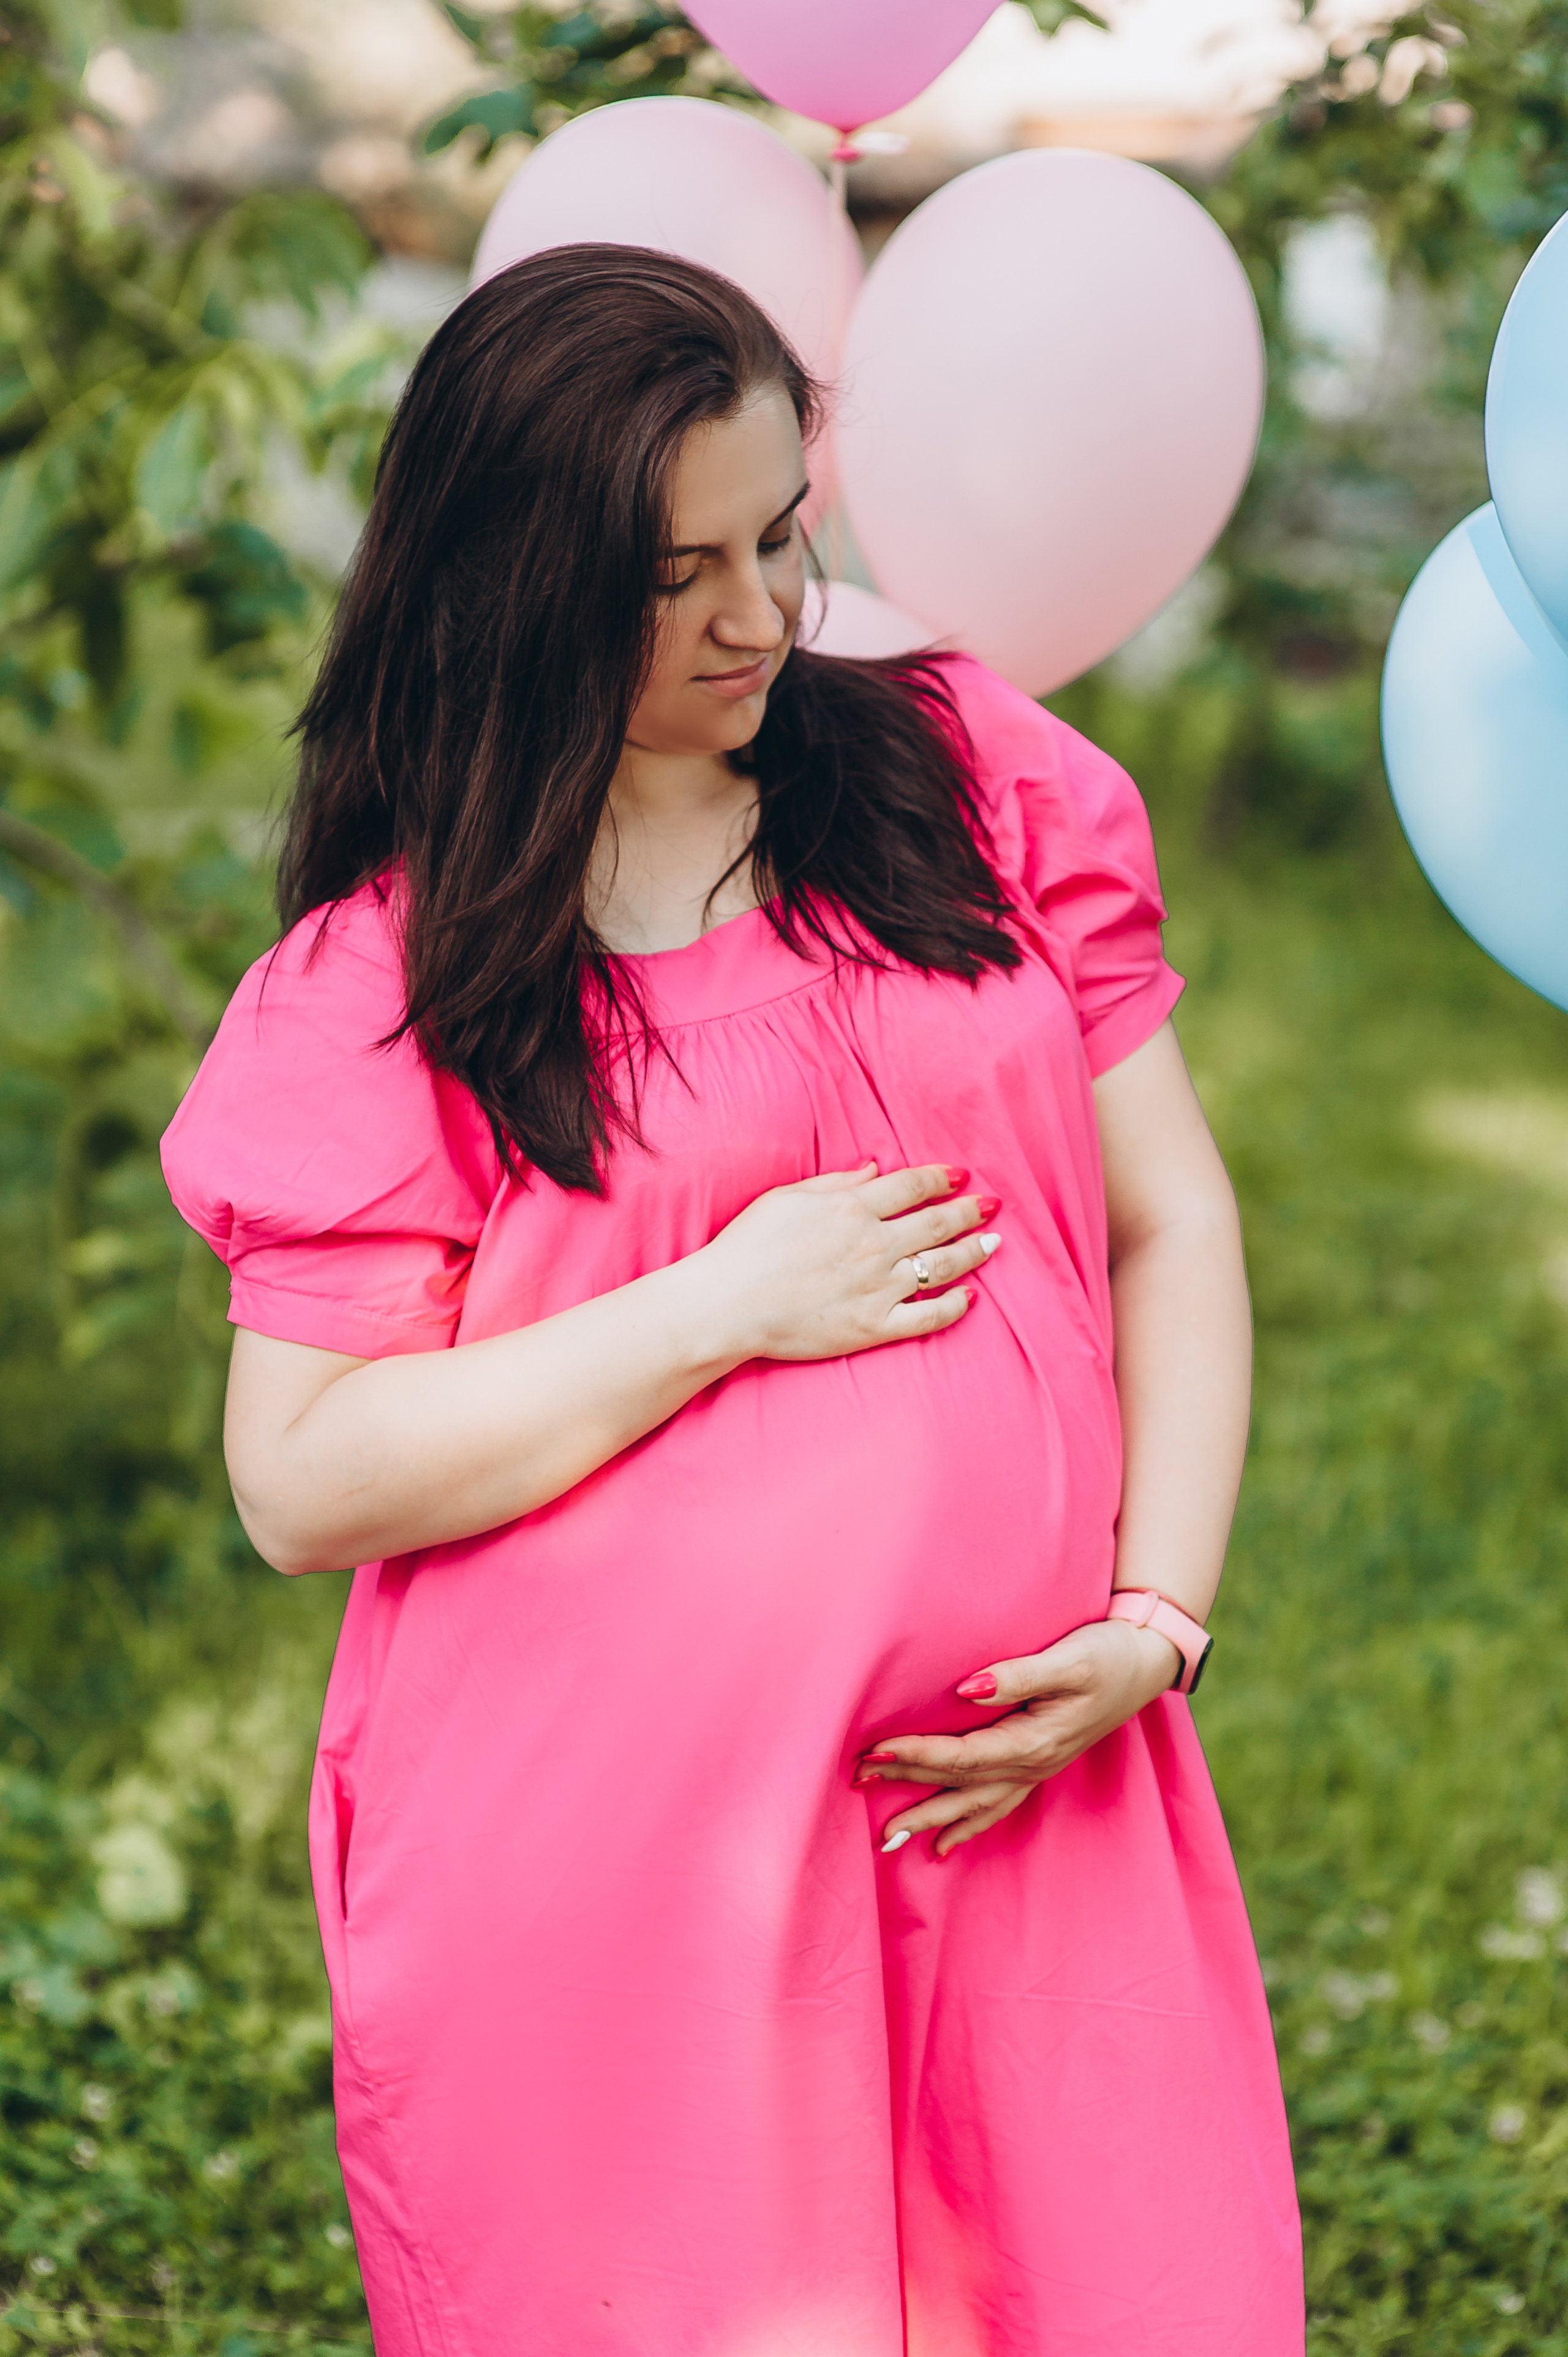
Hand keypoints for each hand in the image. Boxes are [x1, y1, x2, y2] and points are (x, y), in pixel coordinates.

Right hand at [698, 1160, 999, 1363]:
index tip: (961, 1177)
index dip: (942, 1180)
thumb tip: (876, 1169)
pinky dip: (954, 1307)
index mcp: (852, 1207)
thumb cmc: (747, 1247)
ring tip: (993, 1244)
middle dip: (969, 1212)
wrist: (727, 1305)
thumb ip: (836, 1183)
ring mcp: (878, 1287)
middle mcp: (874, 1244)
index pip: (913, 1187)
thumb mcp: (786, 1198)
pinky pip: (928, 1316)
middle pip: (936, 1223)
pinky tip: (969, 1298)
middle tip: (991, 1207)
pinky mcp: (875, 1326)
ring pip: (941, 1266)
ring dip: (973, 1252)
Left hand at [855, 1618, 1180, 1858]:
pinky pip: (998, 1805)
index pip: (961, 1755)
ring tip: (890, 1840)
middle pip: (960, 1783)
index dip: (915, 1754)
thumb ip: (1018, 1675)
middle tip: (858, 1786)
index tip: (872, 1752)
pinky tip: (947, 1844)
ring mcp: (1038, 1769)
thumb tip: (968, 1688)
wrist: (1147, 1662)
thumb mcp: (1069, 1659)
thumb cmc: (1107, 1654)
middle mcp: (1033, 1763)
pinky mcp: (1041, 1763)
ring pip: (975, 1803)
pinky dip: (970, 1825)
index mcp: (1034, 1740)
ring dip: (931, 1818)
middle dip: (908, 1788)